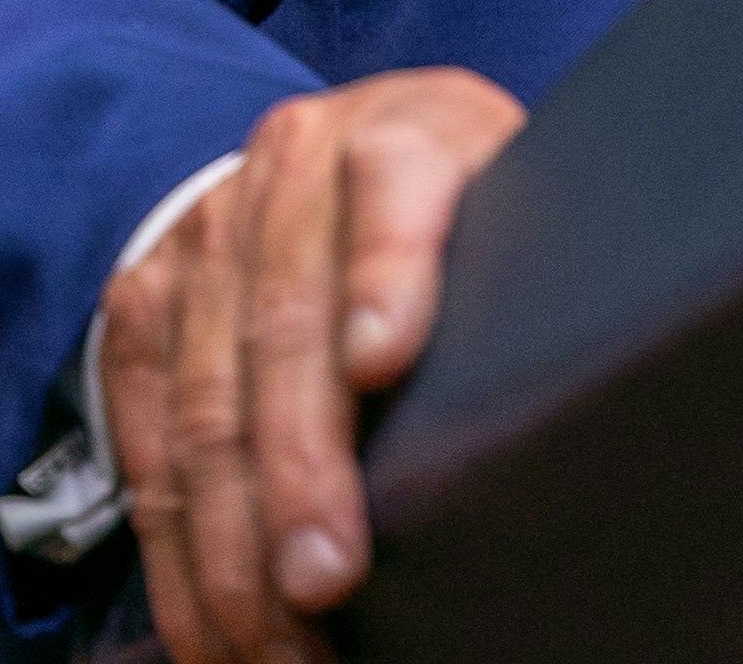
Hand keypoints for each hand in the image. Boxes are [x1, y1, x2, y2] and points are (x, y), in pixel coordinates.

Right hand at [101, 65, 525, 663]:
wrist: (342, 149)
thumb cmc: (475, 210)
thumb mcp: (527, 203)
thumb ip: (544, 265)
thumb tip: (600, 378)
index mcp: (408, 129)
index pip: (397, 184)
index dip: (387, 271)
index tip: (383, 362)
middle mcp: (293, 167)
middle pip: (285, 327)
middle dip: (299, 470)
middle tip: (325, 581)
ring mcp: (206, 235)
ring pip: (204, 403)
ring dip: (231, 543)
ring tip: (271, 644)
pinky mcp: (142, 303)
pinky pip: (144, 442)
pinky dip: (175, 551)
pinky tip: (212, 629)